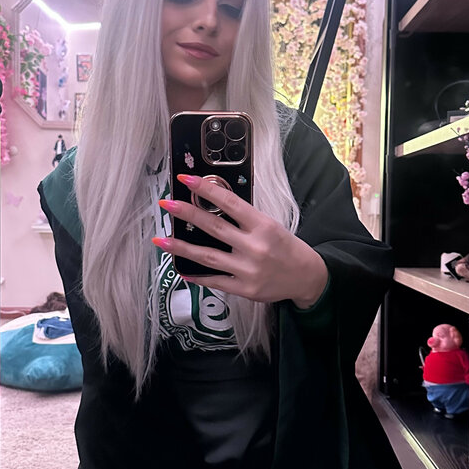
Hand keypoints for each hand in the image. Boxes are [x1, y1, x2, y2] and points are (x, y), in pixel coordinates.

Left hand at [154, 175, 328, 307]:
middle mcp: (255, 247)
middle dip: (187, 214)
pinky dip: (197, 275)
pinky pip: (215, 281)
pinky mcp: (245, 289)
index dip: (206, 190)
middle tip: (167, 204)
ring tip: (161, 240)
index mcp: (263, 226)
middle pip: (214, 227)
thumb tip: (212, 205)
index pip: (229, 203)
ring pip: (207, 257)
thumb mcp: (271, 225)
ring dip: (181, 247)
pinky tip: (182, 269)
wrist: (306, 277)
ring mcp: (248, 270)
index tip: (187, 180)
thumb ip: (244, 218)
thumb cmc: (286, 247)